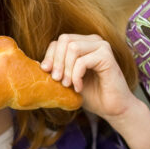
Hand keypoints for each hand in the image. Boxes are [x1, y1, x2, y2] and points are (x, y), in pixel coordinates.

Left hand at [42, 34, 149, 148]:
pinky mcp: (107, 55)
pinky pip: (82, 60)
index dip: (50, 56)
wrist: (112, 108)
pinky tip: (79, 87)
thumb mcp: (67, 80)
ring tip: (68, 85)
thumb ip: (56, 69)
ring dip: (66, 69)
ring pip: (72, 48)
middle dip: (57, 61)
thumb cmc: (91, 94)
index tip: (46, 73)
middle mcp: (92, 41)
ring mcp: (101, 46)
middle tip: (57, 80)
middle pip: (64, 40)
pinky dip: (76, 75)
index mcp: (83, 43)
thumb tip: (36, 64)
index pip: (59, 41)